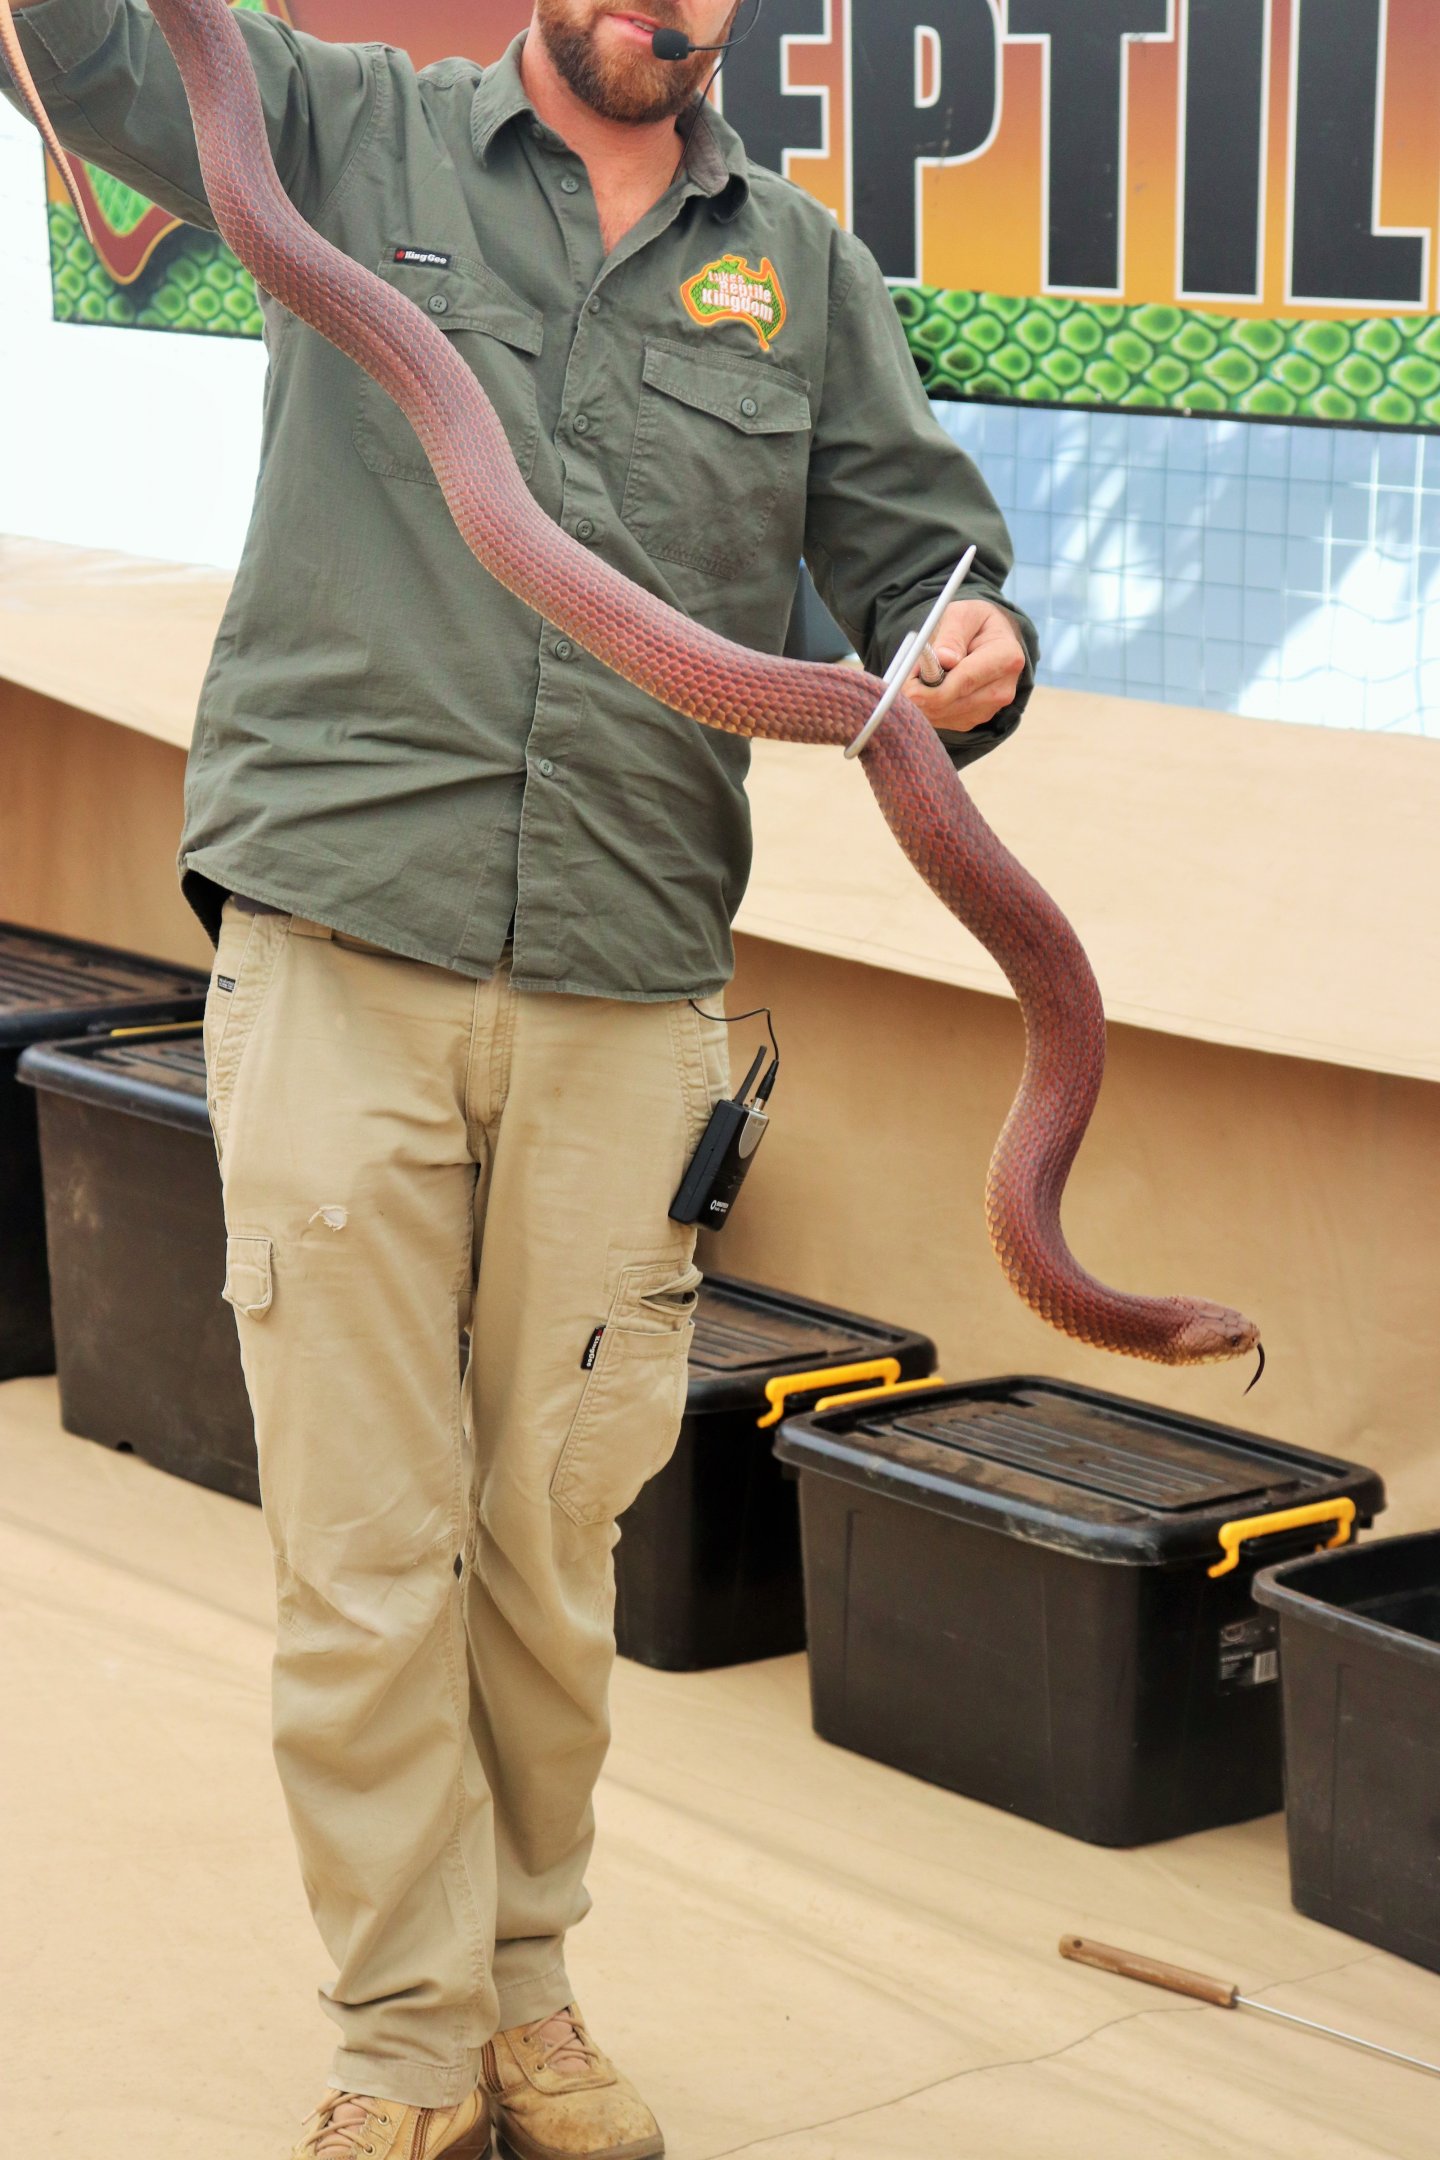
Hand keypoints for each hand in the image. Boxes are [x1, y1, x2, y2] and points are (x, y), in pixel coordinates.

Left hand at [901, 600, 1026, 733]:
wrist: (985, 639)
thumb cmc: (972, 624)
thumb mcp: (962, 615)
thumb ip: (952, 635)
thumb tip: (944, 658)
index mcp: (1006, 657)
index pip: (965, 680)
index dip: (933, 684)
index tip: (907, 680)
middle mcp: (1003, 688)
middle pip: (951, 703)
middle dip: (921, 693)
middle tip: (903, 677)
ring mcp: (990, 708)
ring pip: (942, 715)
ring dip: (922, 700)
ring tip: (919, 675)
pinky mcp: (974, 719)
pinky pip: (942, 720)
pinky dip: (927, 707)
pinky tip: (929, 687)